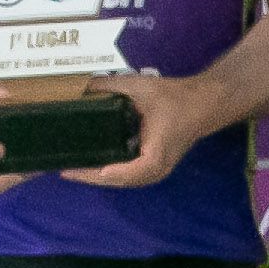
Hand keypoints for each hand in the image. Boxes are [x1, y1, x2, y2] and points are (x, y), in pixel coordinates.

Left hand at [62, 69, 218, 188]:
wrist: (204, 103)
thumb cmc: (175, 97)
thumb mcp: (140, 87)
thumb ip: (109, 86)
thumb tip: (81, 86)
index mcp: (153, 156)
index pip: (119, 174)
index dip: (93, 174)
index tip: (71, 169)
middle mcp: (155, 170)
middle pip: (116, 181)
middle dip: (90, 177)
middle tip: (64, 169)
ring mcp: (156, 172)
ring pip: (122, 180)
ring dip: (99, 176)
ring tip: (74, 167)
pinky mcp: (154, 166)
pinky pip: (128, 173)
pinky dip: (110, 170)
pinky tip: (94, 161)